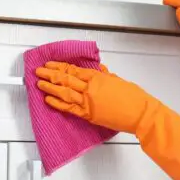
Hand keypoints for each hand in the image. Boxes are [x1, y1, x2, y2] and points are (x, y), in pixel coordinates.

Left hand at [36, 62, 157, 134]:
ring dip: (50, 87)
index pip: (74, 70)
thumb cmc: (134, 97)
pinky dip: (57, 104)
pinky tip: (48, 100)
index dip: (60, 66)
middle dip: (50, 74)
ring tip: (39, 83)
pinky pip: (69, 109)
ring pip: (64, 93)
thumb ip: (106, 76)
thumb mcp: (119, 80)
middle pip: (65, 79)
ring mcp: (88, 102)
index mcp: (98, 77)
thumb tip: (99, 72)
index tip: (50, 64)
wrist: (140, 113)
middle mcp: (90, 88)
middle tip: (38, 71)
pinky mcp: (89, 115)